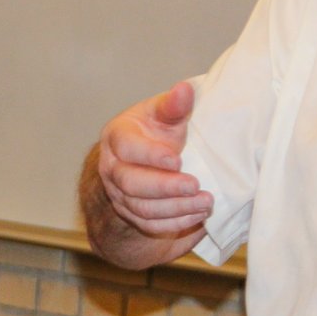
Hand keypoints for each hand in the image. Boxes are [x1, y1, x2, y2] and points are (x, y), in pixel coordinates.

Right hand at [95, 81, 212, 235]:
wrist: (144, 155)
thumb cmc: (155, 129)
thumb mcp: (163, 114)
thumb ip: (173, 105)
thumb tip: (185, 90)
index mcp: (117, 137)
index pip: (127, 147)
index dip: (150, 155)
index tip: (177, 160)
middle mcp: (112, 168)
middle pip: (131, 183)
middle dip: (166, 188)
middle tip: (196, 186)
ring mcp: (118, 194)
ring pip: (142, 209)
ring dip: (175, 209)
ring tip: (205, 203)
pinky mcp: (130, 213)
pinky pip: (149, 225)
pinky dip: (174, 224)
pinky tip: (197, 217)